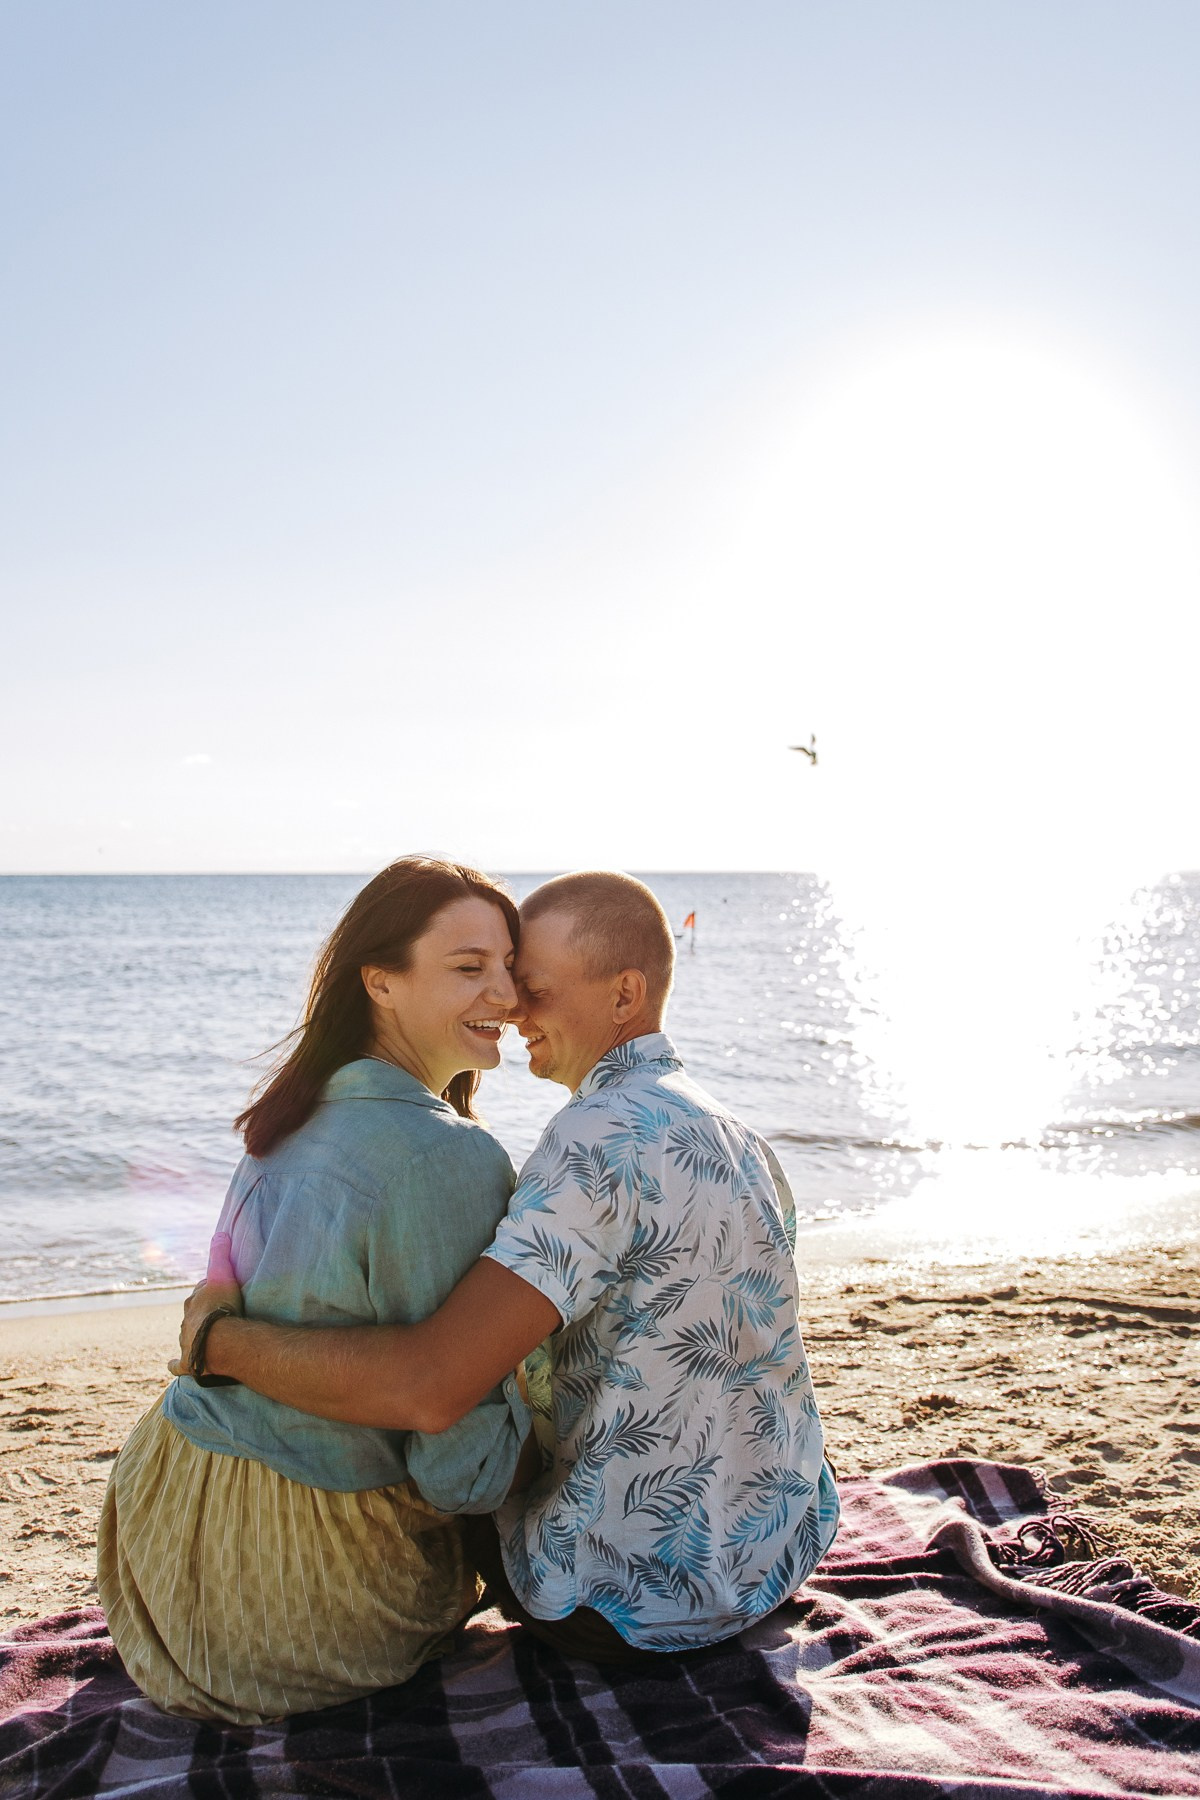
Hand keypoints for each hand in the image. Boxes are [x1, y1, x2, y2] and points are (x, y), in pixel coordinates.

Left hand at [169, 1233, 243, 1375]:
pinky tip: (172, 1365)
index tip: (222, 1293)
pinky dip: (175, 1365)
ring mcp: (186, 1343)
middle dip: (202, 1313)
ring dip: (194, 1335)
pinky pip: (178, 1365)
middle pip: (194, 1314)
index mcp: (193, 1302)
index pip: (201, 1293)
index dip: (211, 1292)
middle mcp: (186, 1322)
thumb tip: (220, 1232)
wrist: (220, 1341)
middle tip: (218, 1314)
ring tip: (208, 1338)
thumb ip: (220, 1254)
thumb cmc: (222, 1307)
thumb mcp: (223, 1275)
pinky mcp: (188, 1364)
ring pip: (187, 1336)